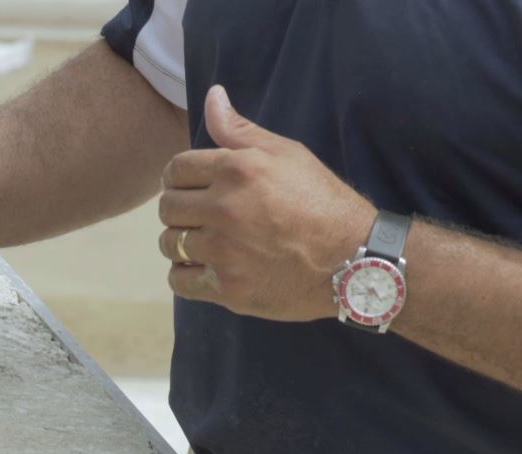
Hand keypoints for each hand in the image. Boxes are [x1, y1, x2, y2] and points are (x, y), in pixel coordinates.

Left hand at [158, 85, 375, 319]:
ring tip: (206, 241)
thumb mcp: (287, 154)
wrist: (354, 259)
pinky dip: (185, 275)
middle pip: (168, 208)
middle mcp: (224, 209)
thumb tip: (212, 96)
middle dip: (179, 209)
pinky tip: (205, 268)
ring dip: (180, 242)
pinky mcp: (228, 288)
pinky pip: (179, 281)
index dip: (179, 177)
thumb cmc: (321, 200)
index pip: (175, 169)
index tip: (191, 187)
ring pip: (169, 245)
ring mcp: (224, 252)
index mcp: (237, 170)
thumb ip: (240, 130)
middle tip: (201, 215)